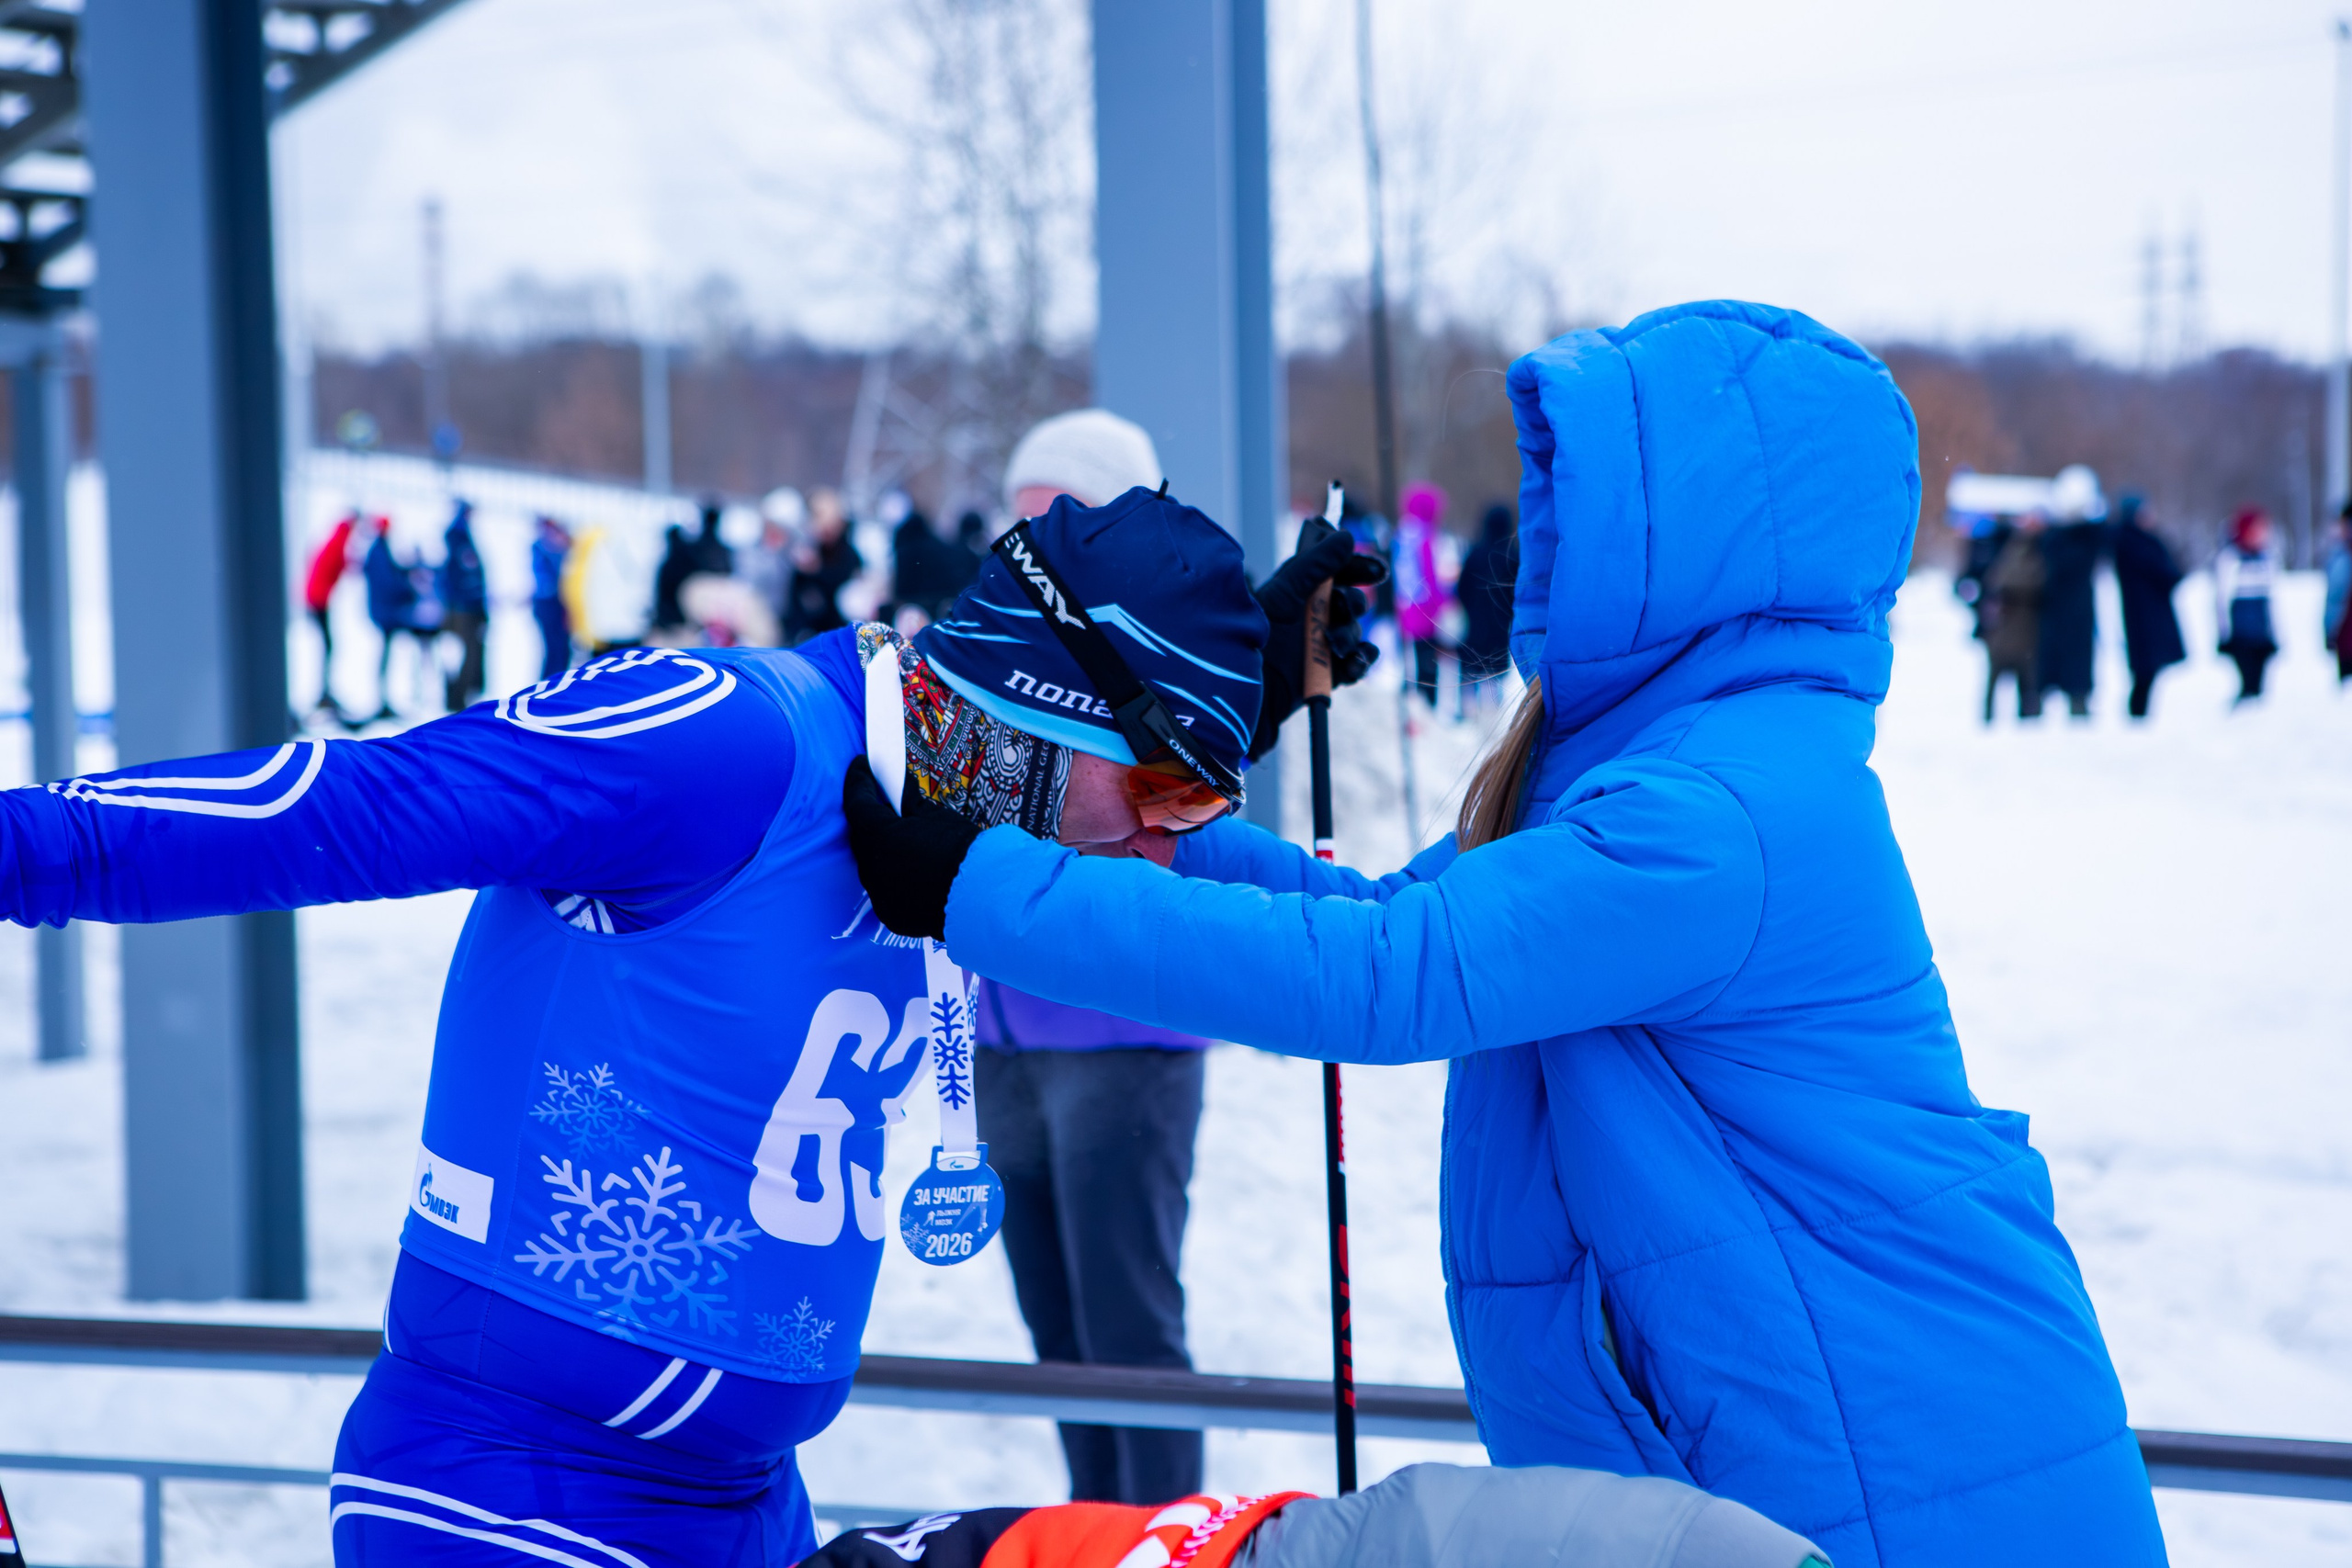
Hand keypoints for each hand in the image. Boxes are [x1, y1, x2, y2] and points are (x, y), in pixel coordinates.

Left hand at [842, 757, 979, 940]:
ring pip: (872, 866)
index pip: (857, 803)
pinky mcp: (891, 914)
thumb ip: (910, 804)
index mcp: (879, 837)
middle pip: (862, 836)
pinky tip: (908, 871)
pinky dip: (892, 878)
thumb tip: (900, 792)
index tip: (861, 766)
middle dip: (869, 819)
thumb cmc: (964, 850)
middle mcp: (871, 868)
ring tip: (897, 839)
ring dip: (880, 850)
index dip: (857, 781)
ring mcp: (879, 894)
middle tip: (880, 803)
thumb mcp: (937, 817)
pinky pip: (885, 890)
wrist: (986, 896)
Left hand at [1249, 518, 1386, 759]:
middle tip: (1342, 609)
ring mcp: (1318, 646)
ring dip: (1350, 635)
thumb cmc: (1250, 643)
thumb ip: (1313, 565)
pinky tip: (1352, 665)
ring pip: (1355, 632)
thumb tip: (1345, 536)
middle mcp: (1308, 616)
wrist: (1241, 701)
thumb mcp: (1281, 597)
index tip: (1376, 570)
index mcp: (1295, 592)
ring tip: (1334, 645)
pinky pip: (1357, 663)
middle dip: (1352, 604)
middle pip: (1349, 601)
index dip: (1356, 566)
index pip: (1334, 570)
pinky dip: (1360, 661)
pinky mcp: (1325, 675)